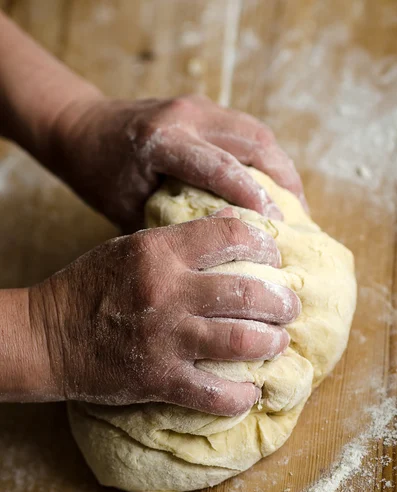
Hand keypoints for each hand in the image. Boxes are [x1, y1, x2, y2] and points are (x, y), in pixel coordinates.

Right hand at [30, 212, 299, 415]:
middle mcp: (167, 292)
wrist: (47, 336)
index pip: (232, 235)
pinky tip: (250, 391)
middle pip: (248, 293)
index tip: (274, 259)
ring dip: (271, 343)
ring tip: (277, 342)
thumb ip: (181, 239)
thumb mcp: (131, 248)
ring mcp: (166, 339)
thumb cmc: (90, 287)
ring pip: (242, 341)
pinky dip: (241, 396)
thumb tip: (234, 225)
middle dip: (282, 302)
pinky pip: (215, 395)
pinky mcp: (159, 379)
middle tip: (289, 307)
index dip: (265, 245)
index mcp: (159, 252)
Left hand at [51, 94, 306, 231]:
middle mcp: (185, 115)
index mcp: (162, 140)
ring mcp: (197, 105)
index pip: (222, 168)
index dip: (256, 198)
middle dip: (284, 183)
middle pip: (253, 143)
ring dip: (282, 170)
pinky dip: (268, 159)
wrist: (84, 129)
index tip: (280, 229)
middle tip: (300, 223)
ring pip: (258, 134)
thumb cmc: (101, 175)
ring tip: (296, 208)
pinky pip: (248, 131)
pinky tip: (275, 187)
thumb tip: (217, 251)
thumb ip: (171, 224)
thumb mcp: (127, 207)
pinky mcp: (204, 106)